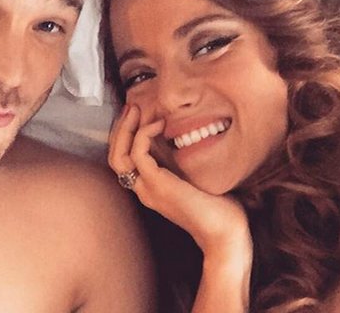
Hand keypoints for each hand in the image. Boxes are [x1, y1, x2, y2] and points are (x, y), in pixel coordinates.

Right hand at [109, 105, 251, 311]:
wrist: (224, 232)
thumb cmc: (217, 205)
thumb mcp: (193, 176)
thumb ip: (180, 161)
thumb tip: (179, 135)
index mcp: (150, 187)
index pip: (124, 159)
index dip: (125, 135)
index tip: (137, 114)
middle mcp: (143, 189)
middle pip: (115, 157)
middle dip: (120, 128)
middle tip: (131, 107)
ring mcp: (147, 189)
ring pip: (119, 156)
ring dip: (126, 129)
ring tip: (138, 110)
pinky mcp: (158, 185)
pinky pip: (139, 155)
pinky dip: (144, 136)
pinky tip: (159, 125)